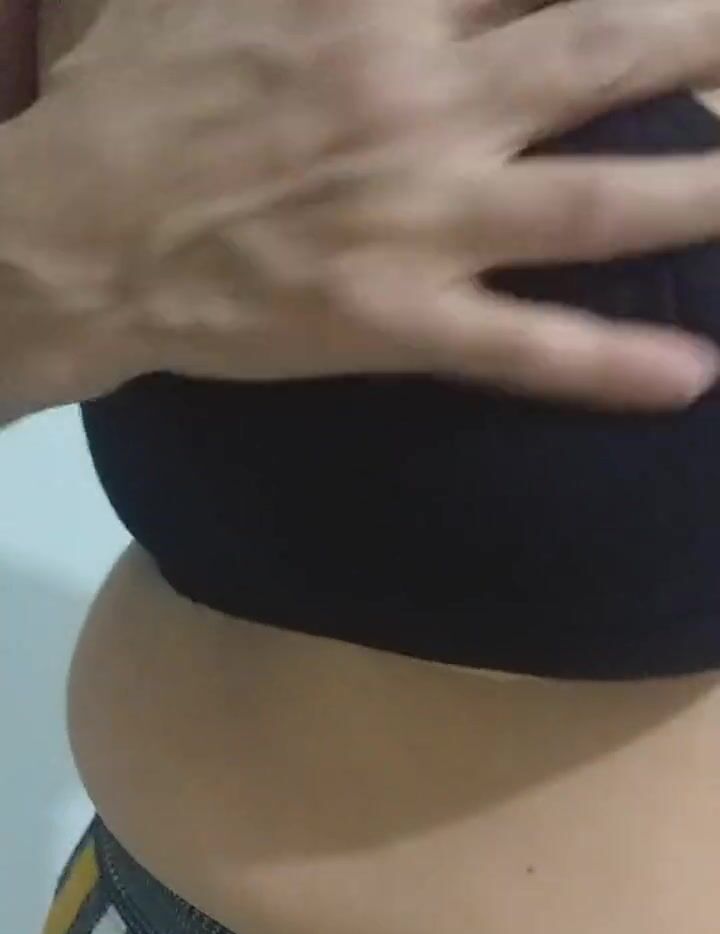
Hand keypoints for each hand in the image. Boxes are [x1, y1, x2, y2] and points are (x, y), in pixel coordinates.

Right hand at [30, 0, 719, 406]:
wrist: (79, 232)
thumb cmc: (141, 94)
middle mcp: (421, 101)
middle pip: (604, 48)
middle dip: (707, 37)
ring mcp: (416, 219)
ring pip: (593, 207)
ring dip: (703, 194)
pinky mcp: (395, 320)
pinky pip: (522, 348)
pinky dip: (611, 366)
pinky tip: (696, 376)